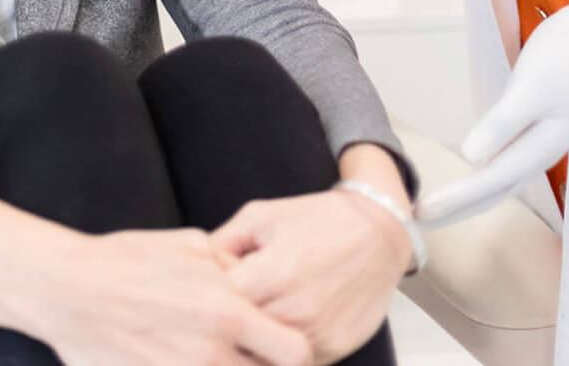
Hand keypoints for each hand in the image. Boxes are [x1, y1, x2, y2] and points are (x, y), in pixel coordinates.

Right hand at [40, 227, 310, 365]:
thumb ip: (233, 270)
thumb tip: (254, 279)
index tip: (286, 343)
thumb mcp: (192, 247)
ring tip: (222, 354)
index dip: (298, 351)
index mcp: (229, 312)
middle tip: (258, 354)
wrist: (71, 291)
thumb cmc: (130, 261)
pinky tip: (188, 358)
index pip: (297, 352)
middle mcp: (213, 353)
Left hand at [210, 190, 411, 364]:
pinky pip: (293, 363)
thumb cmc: (317, 220)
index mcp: (269, 274)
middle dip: (227, 326)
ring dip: (252, 344)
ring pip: (263, 358)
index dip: (207, 301)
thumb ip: (220, 243)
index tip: (208, 292)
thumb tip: (190, 269)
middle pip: (237, 338)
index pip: (217, 309)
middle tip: (226, 310)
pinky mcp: (332, 351)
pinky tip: (277, 330)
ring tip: (252, 320)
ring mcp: (314, 334)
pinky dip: (279, 353)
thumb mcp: (261, 216)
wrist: (378, 233)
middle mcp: (292, 309)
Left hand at [417, 0, 568, 228]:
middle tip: (412, 223)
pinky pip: (501, 167)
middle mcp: (539, 156)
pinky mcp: (529, 134)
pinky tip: (464, 185)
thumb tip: (470, 159)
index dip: (456, 199)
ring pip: (497, 184)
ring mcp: (535, 147)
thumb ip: (503, 124)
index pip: (491, 182)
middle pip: (493, 191)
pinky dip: (479, 181)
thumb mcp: (532, 88)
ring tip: (432, 211)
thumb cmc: (560, 59)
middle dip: (456, 209)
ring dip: (465, 200)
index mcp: (542, 148)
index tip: (420, 213)